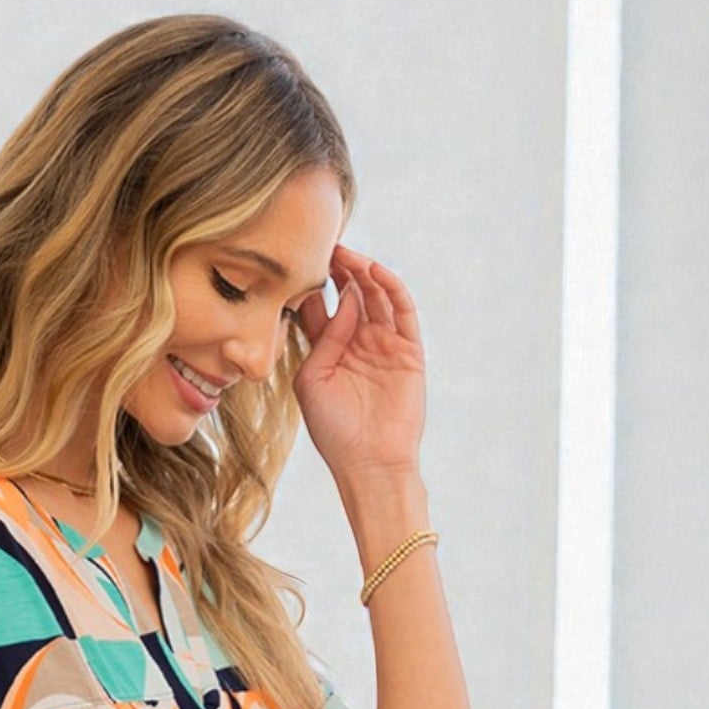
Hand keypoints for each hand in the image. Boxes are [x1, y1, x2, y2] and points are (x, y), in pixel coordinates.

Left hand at [292, 242, 426, 480]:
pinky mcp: (409, 350)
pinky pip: (402, 310)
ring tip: (345, 253)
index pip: (322, 306)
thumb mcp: (311, 380)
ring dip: (362, 272)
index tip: (298, 259)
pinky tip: (373, 271)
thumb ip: (322, 337)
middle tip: (324, 245)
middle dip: (338, 269)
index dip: (313, 283)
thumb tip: (342, 297)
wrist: (368, 463)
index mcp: (330, 350)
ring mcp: (385, 344)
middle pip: (351, 293)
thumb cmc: (333, 429)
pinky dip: (390, 288)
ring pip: (376, 296)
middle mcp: (359, 342)